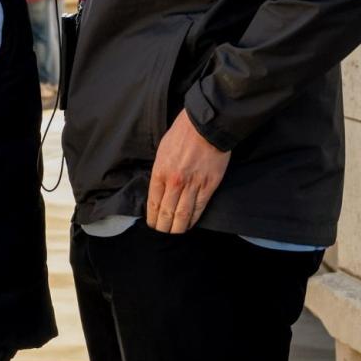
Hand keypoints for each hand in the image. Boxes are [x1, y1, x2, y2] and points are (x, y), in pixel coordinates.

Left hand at [146, 107, 229, 232]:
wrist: (205, 126)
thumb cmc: (181, 134)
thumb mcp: (162, 151)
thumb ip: (160, 171)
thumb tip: (158, 188)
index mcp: (160, 172)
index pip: (153, 203)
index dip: (152, 218)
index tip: (152, 224)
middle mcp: (175, 182)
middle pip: (167, 212)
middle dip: (163, 227)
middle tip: (161, 234)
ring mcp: (192, 185)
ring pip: (183, 214)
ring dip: (178, 228)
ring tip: (174, 234)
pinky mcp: (209, 186)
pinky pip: (199, 208)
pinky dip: (194, 219)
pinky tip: (190, 225)